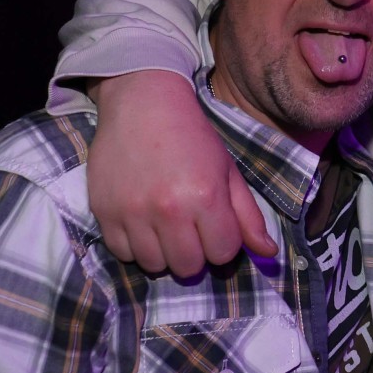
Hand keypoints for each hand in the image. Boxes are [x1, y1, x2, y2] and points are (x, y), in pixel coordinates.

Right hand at [89, 71, 275, 275]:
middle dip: (195, 254)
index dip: (223, 242)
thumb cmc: (192, 137)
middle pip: (188, 267)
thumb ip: (248, 216)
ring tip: (165, 228)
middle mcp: (169, 209)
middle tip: (190, 231)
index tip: (215, 226)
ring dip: (164, 253)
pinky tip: (142, 225)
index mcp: (206, 197)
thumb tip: (268, 253)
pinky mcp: (104, 212)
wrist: (142, 105)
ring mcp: (133, 212)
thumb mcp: (228, 171)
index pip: (222, 253)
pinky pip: (122, 254)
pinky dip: (135, 247)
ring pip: (154, 266)